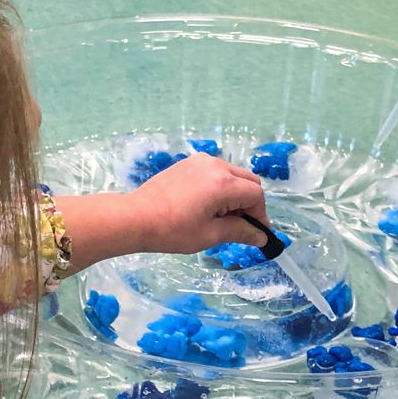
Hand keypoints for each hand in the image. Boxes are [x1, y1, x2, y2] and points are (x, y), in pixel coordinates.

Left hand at [129, 154, 268, 254]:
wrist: (136, 218)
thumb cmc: (173, 230)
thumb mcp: (210, 234)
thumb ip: (240, 232)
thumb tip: (261, 237)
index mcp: (224, 183)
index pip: (256, 195)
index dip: (260, 215)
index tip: (255, 233)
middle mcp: (215, 165)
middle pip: (248, 181)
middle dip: (248, 203)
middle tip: (236, 226)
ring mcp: (200, 161)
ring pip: (232, 175)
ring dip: (234, 194)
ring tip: (218, 217)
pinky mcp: (188, 163)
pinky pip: (215, 172)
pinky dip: (219, 186)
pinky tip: (204, 205)